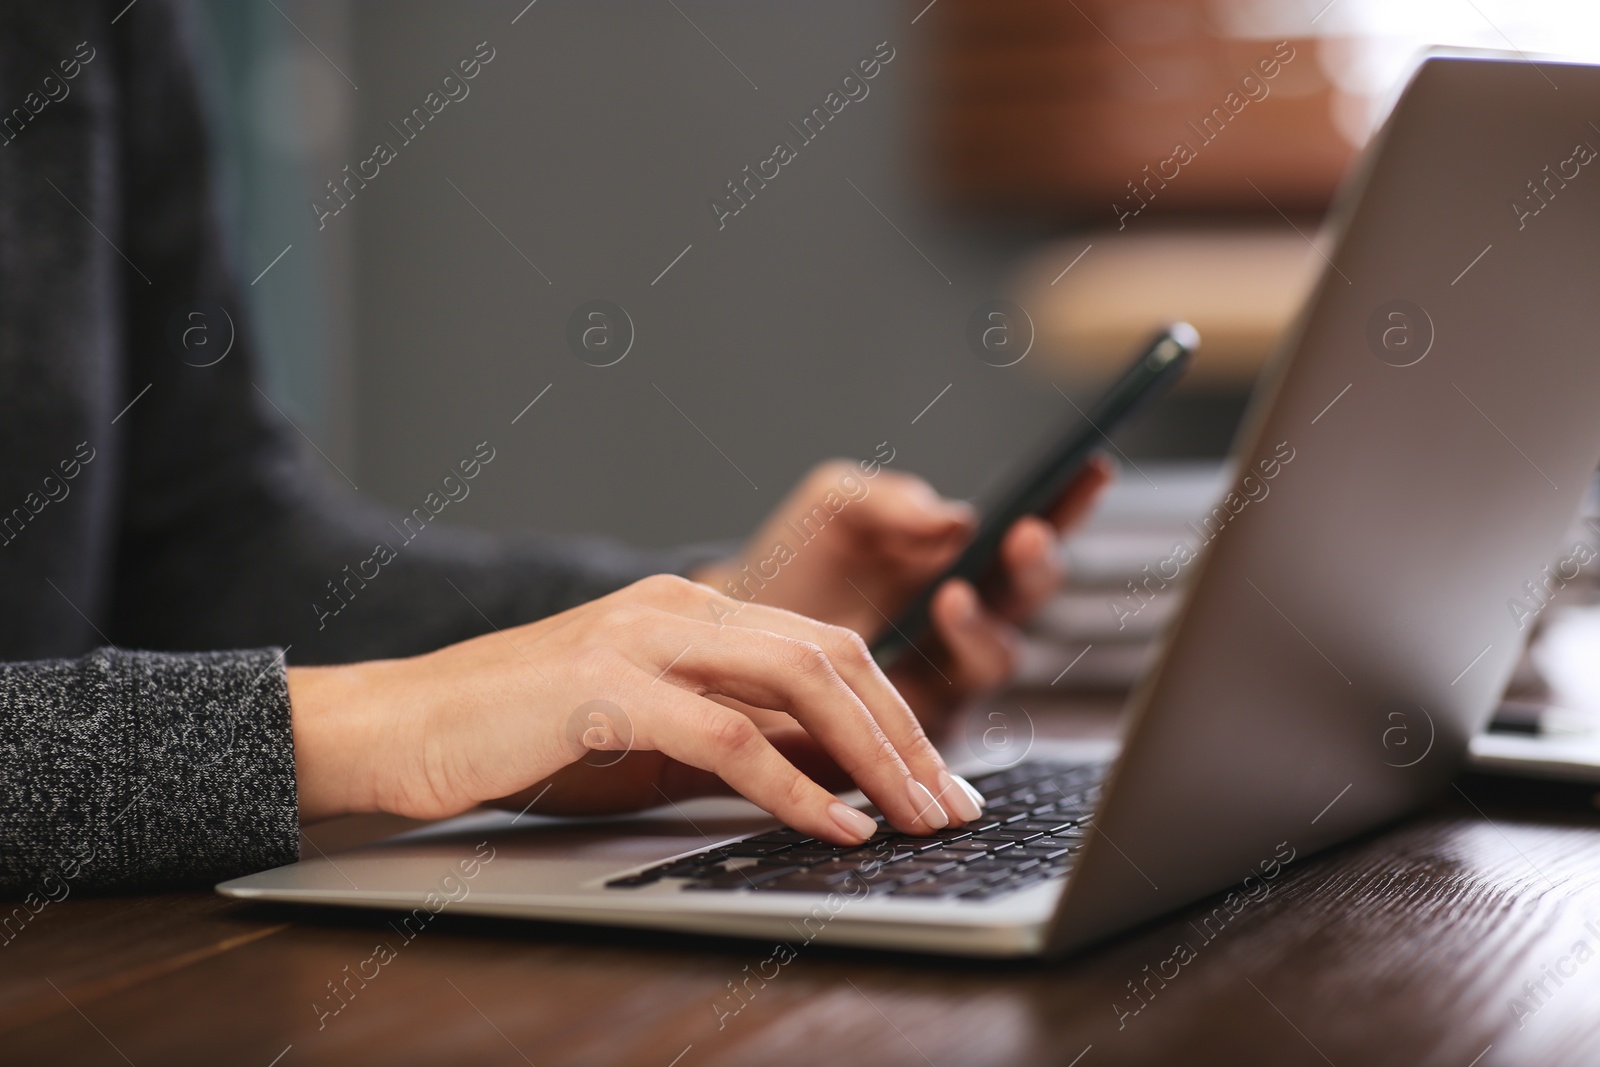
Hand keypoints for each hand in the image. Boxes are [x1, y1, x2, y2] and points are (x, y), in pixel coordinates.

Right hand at [287, 575, 987, 840]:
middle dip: (906, 734)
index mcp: (691, 610)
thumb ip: (737, 740)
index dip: (895, 714)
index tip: (938, 779)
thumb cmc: (519, 736)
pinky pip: (731, 736)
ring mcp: (643, 638)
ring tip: (916, 816)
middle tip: (950, 802)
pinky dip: (796, 787)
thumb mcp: (649, 738)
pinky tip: (836, 826)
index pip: (825, 647)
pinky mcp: (608, 687)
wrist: (399, 727)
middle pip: (833, 654)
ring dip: (873, 756)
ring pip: (799, 681)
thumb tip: (836, 772)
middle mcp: (677, 608)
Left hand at [692, 456, 1113, 734]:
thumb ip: (890, 501)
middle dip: (1033, 568)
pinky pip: (944, 718)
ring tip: (950, 596)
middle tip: (1024, 537)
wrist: (727, 639)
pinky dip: (935, 694)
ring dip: (982, 628)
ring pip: (993, 659)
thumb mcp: (834, 508)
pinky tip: (917, 656)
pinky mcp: (913, 730)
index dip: (1068, 502)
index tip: (1087, 468)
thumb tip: (954, 518)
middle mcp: (966, 620)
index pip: (1029, 530)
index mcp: (960, 560)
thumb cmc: (792, 567)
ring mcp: (945, 674)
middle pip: (1027, 598)